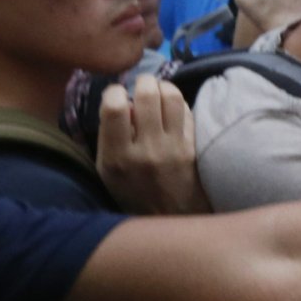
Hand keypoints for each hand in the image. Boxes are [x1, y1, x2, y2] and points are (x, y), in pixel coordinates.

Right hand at [96, 77, 206, 215]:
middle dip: (143, 82)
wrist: (171, 219)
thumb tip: (124, 103)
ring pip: (172, 96)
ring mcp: (174, 148)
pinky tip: (171, 110)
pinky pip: (187, 110)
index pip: (115, 107)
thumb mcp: (107, 170)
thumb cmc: (132, 192)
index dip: (115, 92)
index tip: (116, 96)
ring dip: (163, 87)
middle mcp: (147, 150)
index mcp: (118, 157)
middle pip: (147, 94)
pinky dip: (177, 103)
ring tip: (158, 92)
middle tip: (141, 87)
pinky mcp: (194, 147)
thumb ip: (108, 135)